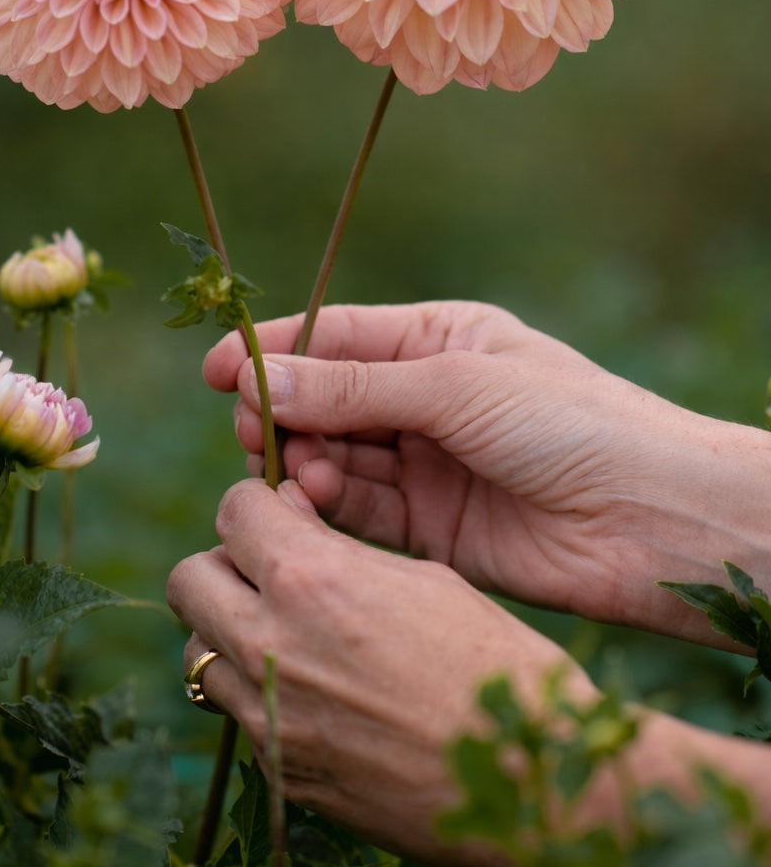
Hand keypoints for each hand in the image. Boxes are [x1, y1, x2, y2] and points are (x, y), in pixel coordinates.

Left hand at [167, 478, 590, 866]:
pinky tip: (316, 694)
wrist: (529, 783)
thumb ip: (340, 550)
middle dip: (224, 564)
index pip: (233, 511)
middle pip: (188, 579)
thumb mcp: (424, 578)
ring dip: (229, 633)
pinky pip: (239, 716)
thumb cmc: (495, 664)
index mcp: (311, 579)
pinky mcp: (280, 774)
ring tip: (287, 636)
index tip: (280, 514)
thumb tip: (292, 522)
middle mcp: (272, 645)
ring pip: (198, 653)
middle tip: (269, 573)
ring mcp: (269, 717)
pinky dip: (260, 695)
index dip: (258, 504)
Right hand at [204, 302, 770, 642]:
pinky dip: (333, 505)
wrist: (649, 518)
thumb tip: (258, 380)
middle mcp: (429, 399)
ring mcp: (429, 465)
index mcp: (441, 339)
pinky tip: (319, 497)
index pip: (337, 336)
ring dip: (307, 462)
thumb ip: (353, 387)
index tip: (216, 373)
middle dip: (286, 415)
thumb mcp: (455, 386)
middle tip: (257, 435)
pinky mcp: (432, 530)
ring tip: (294, 470)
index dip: (274, 352)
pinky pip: (362, 512)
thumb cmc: (569, 424)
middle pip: (327, 401)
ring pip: (338, 459)